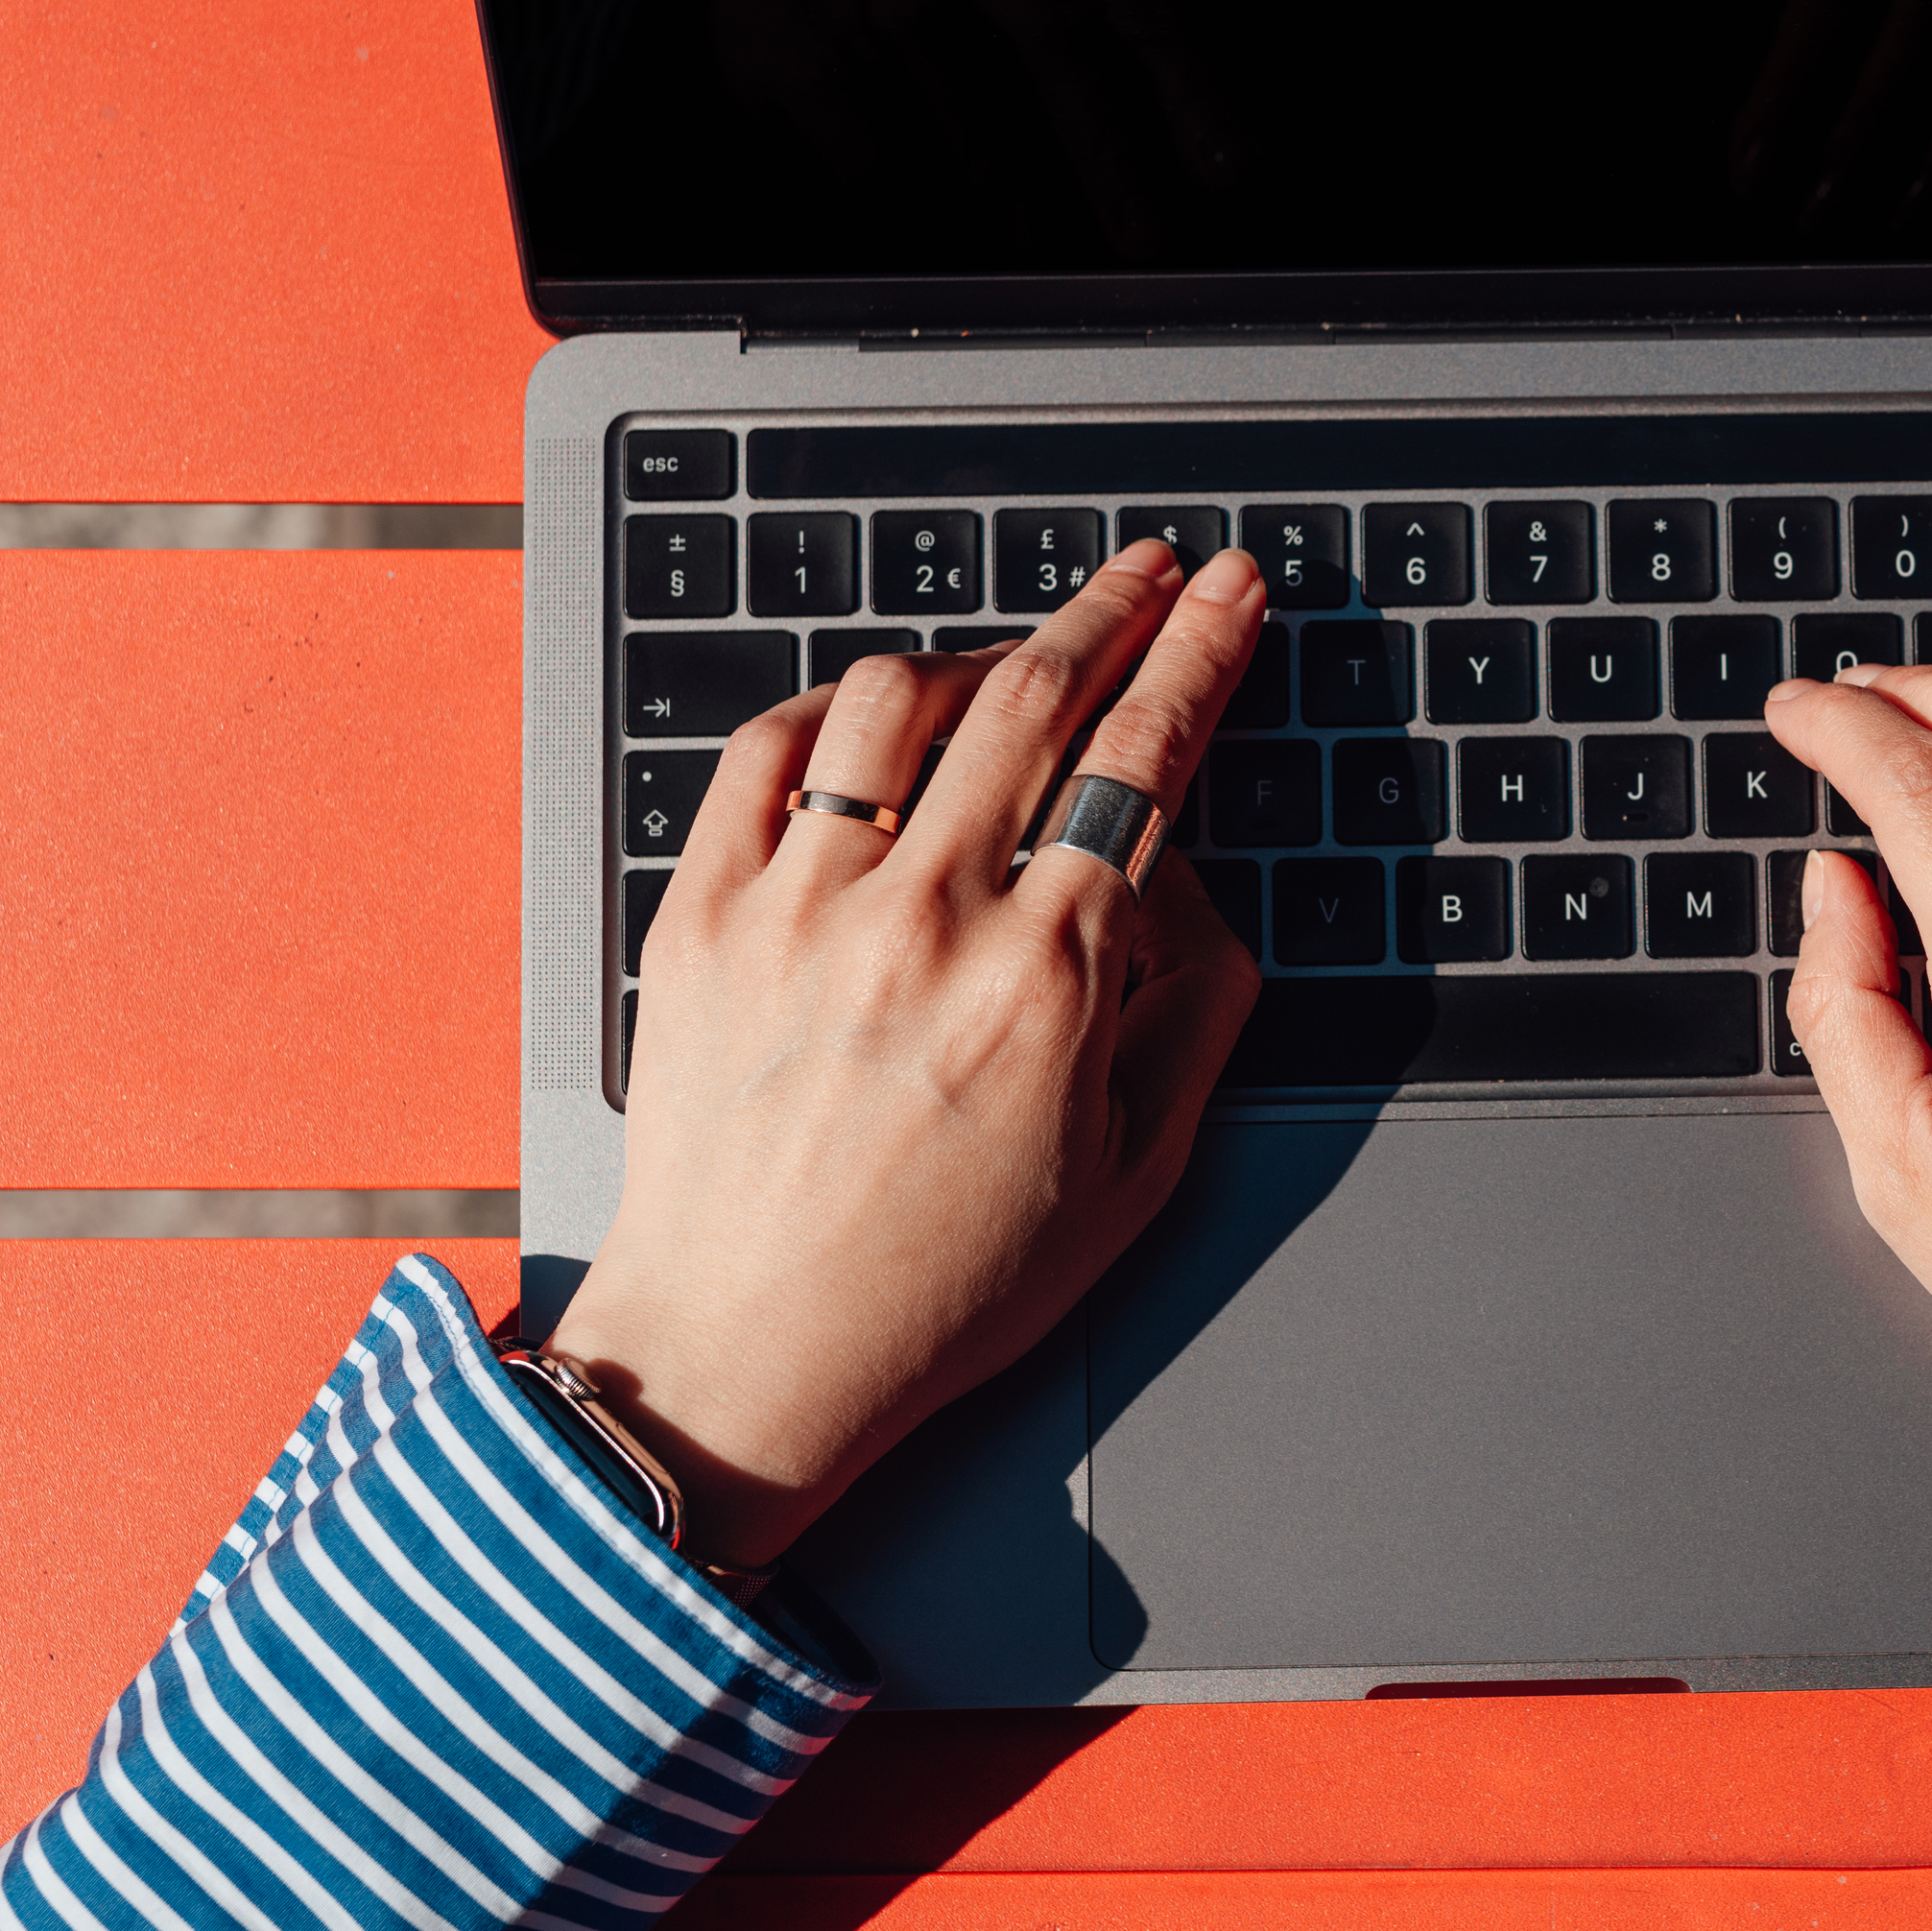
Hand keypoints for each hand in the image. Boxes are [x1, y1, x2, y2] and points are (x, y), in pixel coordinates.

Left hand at [550, 541, 1268, 1570]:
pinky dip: (829, 707)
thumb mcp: (1128, 1177)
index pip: (1146, 761)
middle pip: (1036, 695)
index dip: (1203, 656)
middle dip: (1115, 612)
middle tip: (1155, 575)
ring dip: (977, 651)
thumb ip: (1193, 1022)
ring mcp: (800, 906)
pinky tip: (867, 716)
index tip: (1230, 598)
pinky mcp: (701, 917)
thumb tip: (1206, 903)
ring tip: (1014, 660)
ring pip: (896, 695)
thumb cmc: (937, 1290)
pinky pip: (766, 750)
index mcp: (1047, 981)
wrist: (745, 1355)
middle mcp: (925, 920)